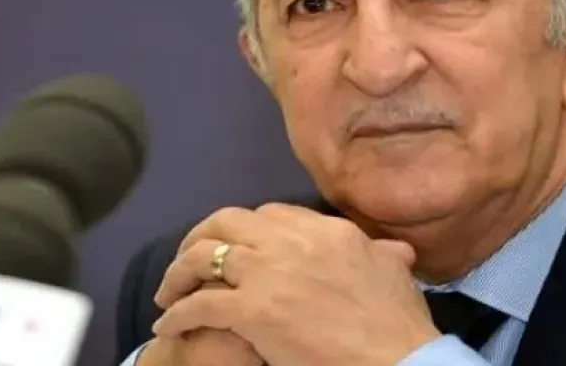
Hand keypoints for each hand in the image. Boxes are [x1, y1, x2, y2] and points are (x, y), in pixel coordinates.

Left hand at [151, 204, 440, 365]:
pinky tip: (169, 324)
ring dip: (179, 272)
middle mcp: (293, 242)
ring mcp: (269, 273)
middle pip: (229, 222)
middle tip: (190, 261)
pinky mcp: (252, 309)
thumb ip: (386, 255)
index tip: (238, 249)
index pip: (273, 214)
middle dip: (201, 237)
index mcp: (327, 230)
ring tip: (170, 292)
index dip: (246, 229)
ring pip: (205, 255)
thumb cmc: (396, 322)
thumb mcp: (395, 274)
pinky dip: (177, 313)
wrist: (394, 357)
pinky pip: (199, 303)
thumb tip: (395, 250)